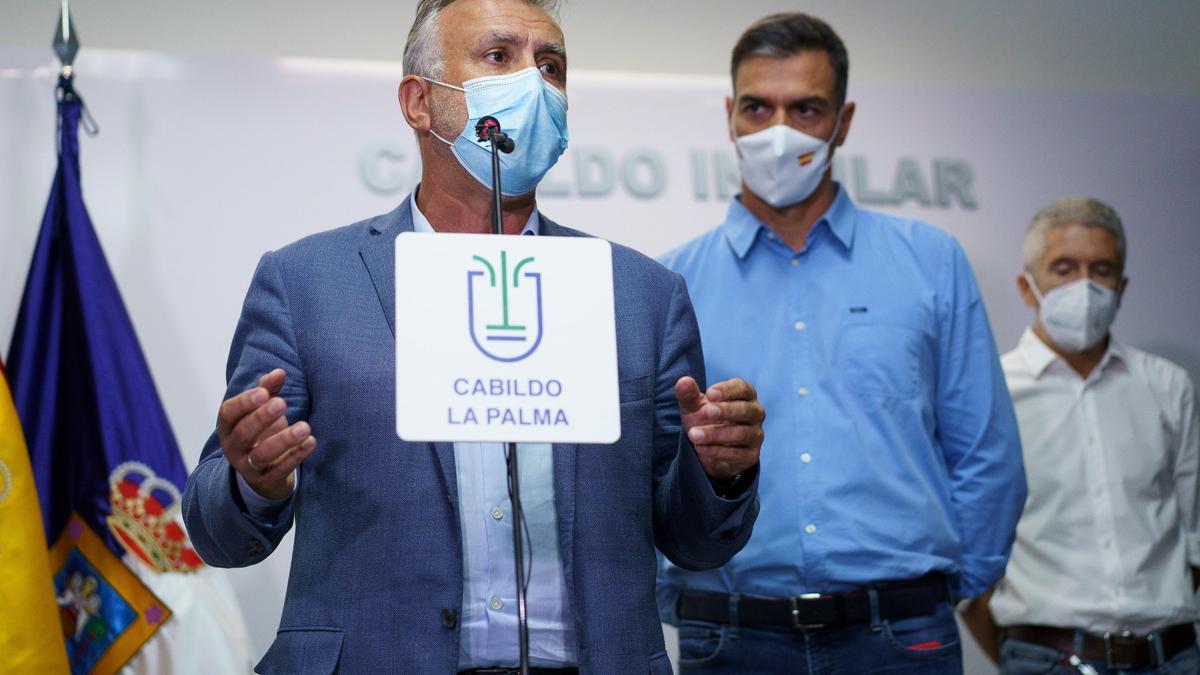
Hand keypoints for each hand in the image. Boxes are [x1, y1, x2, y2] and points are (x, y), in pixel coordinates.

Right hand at [218, 368, 315, 499]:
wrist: (262, 474)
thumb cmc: (261, 433)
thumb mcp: (261, 410)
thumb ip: (268, 389)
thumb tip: (279, 372)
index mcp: (229, 426)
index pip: (228, 413)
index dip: (244, 403)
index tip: (263, 392)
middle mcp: (234, 447)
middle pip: (243, 433)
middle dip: (262, 418)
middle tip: (282, 403)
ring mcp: (248, 466)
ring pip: (261, 455)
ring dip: (284, 440)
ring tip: (304, 427)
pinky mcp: (265, 481)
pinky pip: (280, 470)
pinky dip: (296, 456)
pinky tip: (311, 442)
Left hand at [675, 376, 763, 479]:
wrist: (708, 449)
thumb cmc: (705, 419)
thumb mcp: (694, 407)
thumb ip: (689, 394)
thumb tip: (683, 382)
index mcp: (745, 395)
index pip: (742, 388)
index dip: (727, 390)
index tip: (709, 394)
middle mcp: (755, 413)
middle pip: (746, 410)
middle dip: (726, 411)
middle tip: (705, 412)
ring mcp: (755, 435)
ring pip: (742, 433)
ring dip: (716, 434)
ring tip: (694, 435)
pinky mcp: (751, 455)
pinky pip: (738, 454)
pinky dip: (717, 451)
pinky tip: (701, 448)